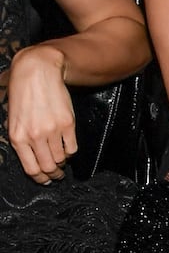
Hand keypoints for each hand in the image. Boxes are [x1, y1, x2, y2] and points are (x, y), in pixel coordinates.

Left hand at [5, 45, 75, 182]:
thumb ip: (21, 139)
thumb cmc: (22, 94)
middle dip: (54, 175)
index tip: (46, 180)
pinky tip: (68, 149)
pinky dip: (71, 152)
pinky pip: (72, 147)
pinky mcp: (67, 123)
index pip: (31, 168)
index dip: (41, 178)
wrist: (37, 73)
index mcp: (18, 137)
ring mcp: (52, 130)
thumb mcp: (13, 119)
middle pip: (48, 167)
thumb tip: (31, 156)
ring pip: (61, 158)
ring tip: (63, 162)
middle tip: (57, 175)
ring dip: (63, 163)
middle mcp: (34, 136)